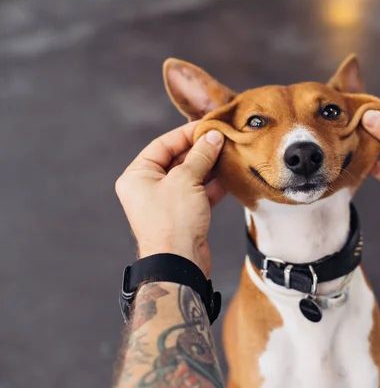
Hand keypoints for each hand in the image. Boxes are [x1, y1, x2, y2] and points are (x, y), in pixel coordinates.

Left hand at [115, 122, 225, 275]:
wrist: (179, 263)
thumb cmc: (173, 221)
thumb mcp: (186, 180)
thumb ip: (200, 156)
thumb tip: (213, 137)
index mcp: (138, 176)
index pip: (162, 145)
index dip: (186, 134)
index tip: (208, 126)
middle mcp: (148, 188)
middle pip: (177, 159)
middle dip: (201, 150)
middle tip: (223, 139)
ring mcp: (167, 202)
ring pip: (190, 176)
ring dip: (210, 166)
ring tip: (229, 153)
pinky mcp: (183, 215)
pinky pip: (199, 193)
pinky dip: (214, 184)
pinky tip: (230, 175)